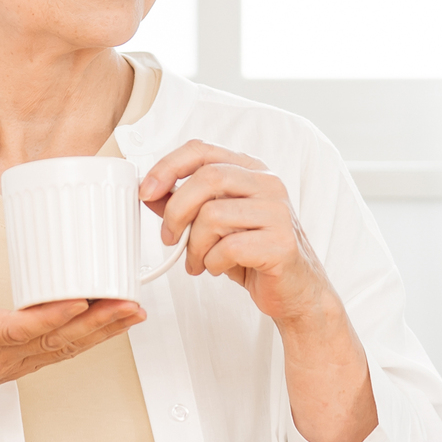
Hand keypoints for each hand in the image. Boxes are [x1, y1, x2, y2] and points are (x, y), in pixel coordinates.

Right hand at [0, 245, 143, 415]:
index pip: (20, 328)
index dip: (52, 316)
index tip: (80, 300)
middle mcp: (2, 353)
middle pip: (57, 340)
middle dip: (98, 323)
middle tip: (130, 304)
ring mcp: (16, 362)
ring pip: (68, 347)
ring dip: (104, 331)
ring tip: (135, 311)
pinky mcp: (24, 363)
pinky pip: (64, 352)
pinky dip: (93, 339)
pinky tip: (115, 325)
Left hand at [138, 141, 377, 441]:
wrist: (296, 291)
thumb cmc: (253, 254)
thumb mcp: (215, 225)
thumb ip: (186, 205)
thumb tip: (150, 193)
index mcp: (250, 170)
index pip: (201, 150)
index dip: (167, 167)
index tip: (145, 192)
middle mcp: (268, 183)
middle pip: (207, 179)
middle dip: (176, 211)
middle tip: (169, 238)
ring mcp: (278, 212)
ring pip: (214, 215)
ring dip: (194, 246)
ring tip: (197, 262)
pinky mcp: (282, 243)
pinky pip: (229, 247)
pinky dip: (213, 262)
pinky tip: (218, 268)